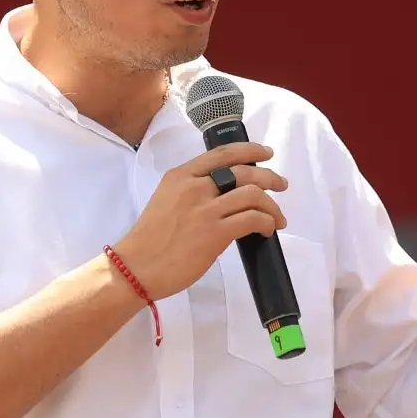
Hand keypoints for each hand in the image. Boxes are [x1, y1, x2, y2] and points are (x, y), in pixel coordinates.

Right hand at [113, 143, 286, 298]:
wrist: (135, 267)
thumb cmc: (149, 240)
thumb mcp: (166, 200)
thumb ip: (191, 191)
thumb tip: (223, 193)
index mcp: (180, 176)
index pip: (222, 154)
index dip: (250, 150)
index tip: (266, 153)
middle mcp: (194, 187)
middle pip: (244, 171)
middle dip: (269, 176)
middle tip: (281, 185)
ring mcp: (205, 210)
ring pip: (253, 194)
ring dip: (272, 205)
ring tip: (278, 217)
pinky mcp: (215, 233)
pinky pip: (252, 219)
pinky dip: (267, 222)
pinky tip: (268, 230)